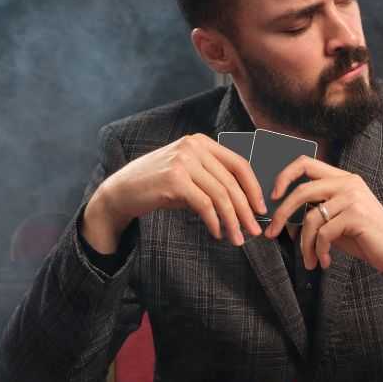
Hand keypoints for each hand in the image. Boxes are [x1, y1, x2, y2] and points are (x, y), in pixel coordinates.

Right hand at [84, 134, 265, 251]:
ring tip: (238, 239)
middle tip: (254, 231)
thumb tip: (246, 202)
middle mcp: (193, 147)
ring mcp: (183, 161)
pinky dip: (215, 222)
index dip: (254, 188)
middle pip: (232, 182)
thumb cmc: (158, 186)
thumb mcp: (189, 174)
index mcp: (201, 142)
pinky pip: (205, 204)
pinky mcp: (174, 180)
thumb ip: (213, 179)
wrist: (121, 191)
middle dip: (246, 210)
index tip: (261, 209)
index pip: (239, 164)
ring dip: (233, 221)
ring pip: (221, 195)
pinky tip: (217, 234)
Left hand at [262, 156, 382, 277]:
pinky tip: (324, 261)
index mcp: (344, 179)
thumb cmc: (366, 238)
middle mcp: (348, 183)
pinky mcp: (356, 216)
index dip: (284, 176)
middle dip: (282, 214)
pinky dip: (319, 251)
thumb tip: (285, 220)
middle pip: (302, 191)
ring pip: (311, 218)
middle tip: (272, 232)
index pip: (306, 163)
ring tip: (310, 260)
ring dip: (305, 245)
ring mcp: (353, 198)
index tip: (273, 196)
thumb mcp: (338, 221)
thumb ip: (317, 213)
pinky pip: (324, 234)